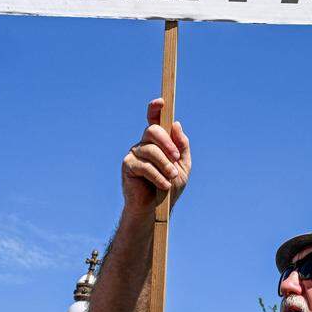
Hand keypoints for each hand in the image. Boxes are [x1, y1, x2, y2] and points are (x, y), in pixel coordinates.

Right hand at [121, 98, 190, 217]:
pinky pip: (144, 165)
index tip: (161, 102)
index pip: (155, 119)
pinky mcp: (128, 166)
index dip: (155, 108)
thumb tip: (176, 124)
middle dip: (167, 143)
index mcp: (158, 141)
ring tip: (171, 177)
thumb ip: (181, 145)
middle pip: (153, 130)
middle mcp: (144, 143)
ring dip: (165, 164)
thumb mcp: (183, 165)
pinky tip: (164, 185)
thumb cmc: (170, 186)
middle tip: (176, 159)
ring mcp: (134, 153)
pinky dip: (157, 175)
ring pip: (150, 149)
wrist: (156, 209)